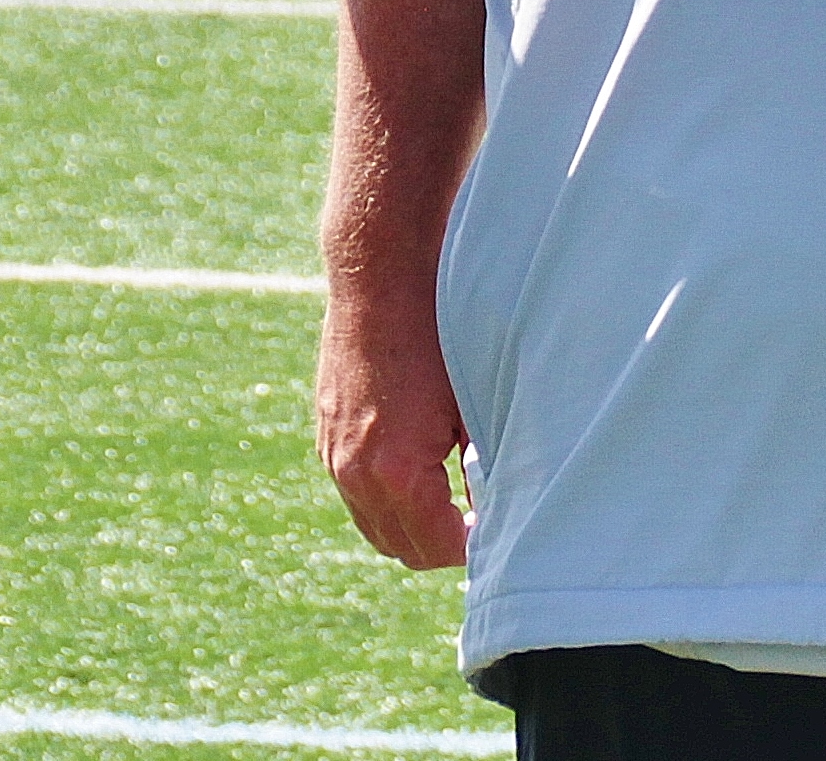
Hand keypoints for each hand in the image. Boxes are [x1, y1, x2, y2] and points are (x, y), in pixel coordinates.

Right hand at [320, 299, 471, 568]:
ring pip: (374, 525)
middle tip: (478, 521)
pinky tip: (419, 466)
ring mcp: (334, 456)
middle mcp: (355, 474)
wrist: (380, 278)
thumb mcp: (474, 408)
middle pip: (401, 548)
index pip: (437, 548)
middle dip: (441, 544)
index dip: (472, 547)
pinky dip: (385, 497)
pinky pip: (355, 492)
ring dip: (410, 524)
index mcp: (396, 473)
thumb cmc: (438, 335)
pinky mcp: (326, 436)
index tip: (498, 531)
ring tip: (450, 498)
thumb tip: (496, 519)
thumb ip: (482, 474)